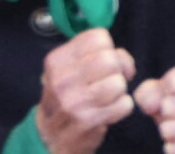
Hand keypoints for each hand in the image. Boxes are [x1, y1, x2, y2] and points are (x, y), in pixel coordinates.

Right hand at [36, 28, 135, 153]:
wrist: (50, 137)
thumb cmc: (67, 96)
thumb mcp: (72, 69)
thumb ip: (100, 54)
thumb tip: (125, 62)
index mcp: (58, 59)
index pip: (97, 37)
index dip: (108, 48)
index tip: (103, 61)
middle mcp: (62, 78)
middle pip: (110, 59)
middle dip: (116, 69)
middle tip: (109, 79)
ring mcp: (74, 100)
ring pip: (118, 82)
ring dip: (120, 90)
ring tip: (108, 96)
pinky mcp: (88, 120)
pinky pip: (124, 104)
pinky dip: (123, 107)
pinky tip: (109, 110)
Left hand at [134, 64, 174, 153]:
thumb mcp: (165, 93)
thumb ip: (149, 92)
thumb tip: (151, 104)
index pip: (172, 81)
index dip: (164, 92)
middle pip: (169, 105)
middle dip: (165, 114)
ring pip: (168, 129)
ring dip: (168, 133)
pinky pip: (174, 149)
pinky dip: (173, 148)